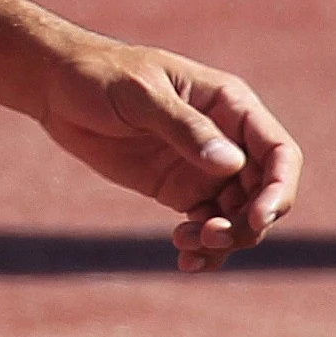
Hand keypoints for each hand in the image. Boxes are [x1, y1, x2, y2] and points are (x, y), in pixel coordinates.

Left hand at [36, 38, 302, 272]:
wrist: (56, 88)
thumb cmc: (99, 76)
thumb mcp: (140, 95)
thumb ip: (184, 127)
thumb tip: (232, 164)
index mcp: (229, 105)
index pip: (278, 153)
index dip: (279, 188)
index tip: (257, 218)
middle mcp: (226, 140)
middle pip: (263, 193)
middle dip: (248, 223)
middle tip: (208, 235)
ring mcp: (203, 168)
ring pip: (238, 216)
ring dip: (225, 240)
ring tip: (186, 245)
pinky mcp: (178, 190)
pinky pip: (206, 225)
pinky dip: (203, 248)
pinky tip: (185, 260)